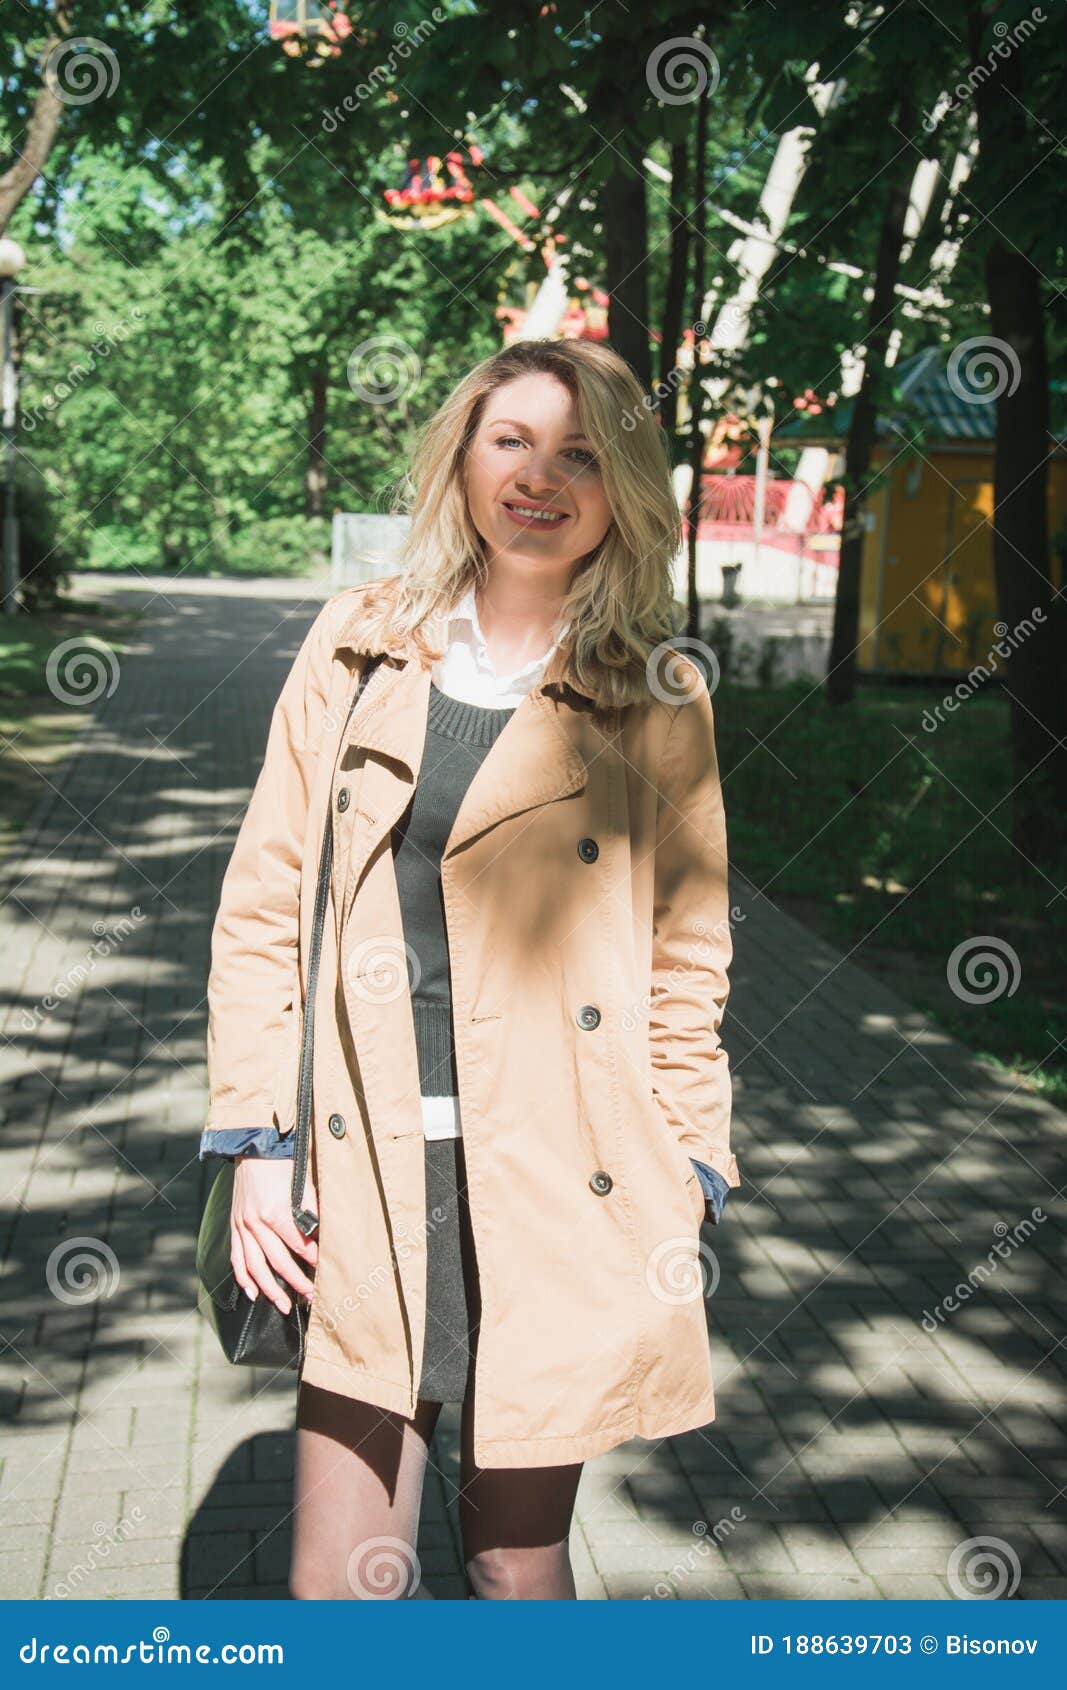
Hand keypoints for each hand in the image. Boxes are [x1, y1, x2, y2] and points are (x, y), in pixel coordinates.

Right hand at [230, 1157, 317, 1316]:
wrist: (254, 1146)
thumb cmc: (283, 1163)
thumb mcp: (304, 1185)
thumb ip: (312, 1212)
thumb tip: (324, 1235)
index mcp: (275, 1213)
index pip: (299, 1246)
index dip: (314, 1260)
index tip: (325, 1272)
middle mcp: (255, 1223)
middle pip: (278, 1261)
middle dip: (296, 1281)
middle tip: (310, 1296)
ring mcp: (242, 1226)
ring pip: (255, 1266)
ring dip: (269, 1289)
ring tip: (284, 1305)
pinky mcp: (234, 1225)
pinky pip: (236, 1257)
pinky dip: (243, 1277)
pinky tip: (252, 1293)